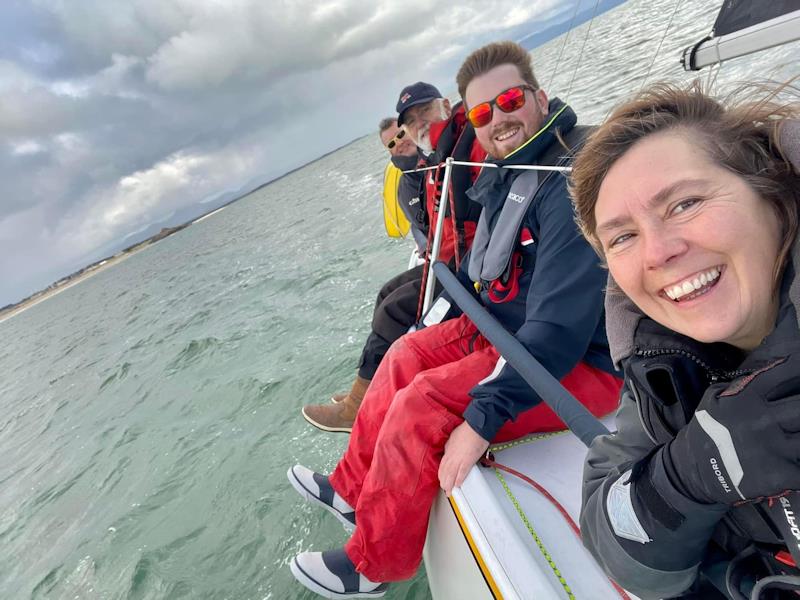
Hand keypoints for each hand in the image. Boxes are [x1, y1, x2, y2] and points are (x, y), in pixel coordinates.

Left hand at [439, 422, 489, 495]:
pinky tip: (458, 485)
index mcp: (448, 449)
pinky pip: (461, 472)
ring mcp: (458, 458)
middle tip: (445, 489)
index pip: (443, 464)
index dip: (442, 473)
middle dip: (444, 481)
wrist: (477, 426)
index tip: (442, 479)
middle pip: (444, 471)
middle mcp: (451, 454)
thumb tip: (452, 451)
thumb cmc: (468, 430)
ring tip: (449, 491)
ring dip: (449, 484)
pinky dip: (459, 480)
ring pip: (450, 474)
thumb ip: (452, 446)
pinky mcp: (467, 460)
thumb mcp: (454, 437)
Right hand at [667, 350, 799, 504]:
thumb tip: (771, 370)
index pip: (786, 373)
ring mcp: (775, 448)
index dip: (797, 368)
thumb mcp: (715, 397)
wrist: (695, 469)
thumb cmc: (708, 429)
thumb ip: (743, 384)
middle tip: (796, 408)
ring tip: (794, 430)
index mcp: (749, 397)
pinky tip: (795, 456)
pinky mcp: (782, 474)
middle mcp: (764, 419)